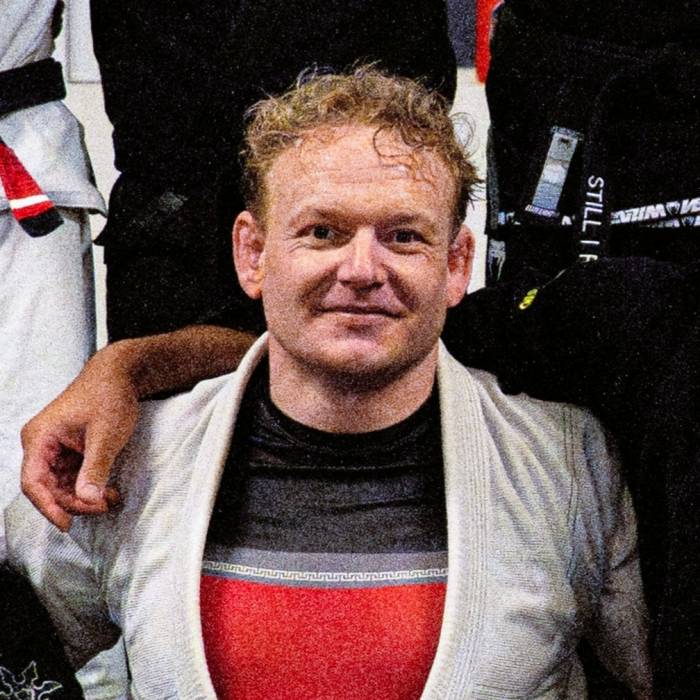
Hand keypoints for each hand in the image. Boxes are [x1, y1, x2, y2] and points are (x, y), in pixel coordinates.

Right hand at [21, 343, 137, 529]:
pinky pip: (71, 477)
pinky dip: (88, 487)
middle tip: (103, 507)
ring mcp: (54, 448)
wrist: (120, 375)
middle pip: (47, 487)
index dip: (48, 507)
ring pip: (61, 485)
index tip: (67, 524)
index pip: (33, 482)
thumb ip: (95, 468)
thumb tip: (87, 499)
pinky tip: (108, 492)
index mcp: (39, 438)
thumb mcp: (105, 436)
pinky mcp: (68, 450)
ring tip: (110, 499)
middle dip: (74, 502)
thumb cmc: (109, 397)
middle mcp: (41, 444)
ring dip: (83, 497)